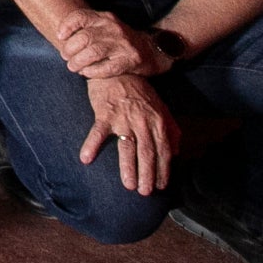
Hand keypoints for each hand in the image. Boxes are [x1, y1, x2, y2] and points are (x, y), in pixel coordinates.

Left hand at [53, 7, 170, 80]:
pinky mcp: (131, 60)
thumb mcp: (105, 27)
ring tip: (73, 67)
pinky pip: (107, 68)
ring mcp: (123, 44)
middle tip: (66, 57)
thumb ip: (87, 29)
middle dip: (70, 49)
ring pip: (93, 52)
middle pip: (84, 37)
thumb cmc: (120, 41)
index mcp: (105, 18)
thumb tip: (61, 39)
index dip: (66, 26)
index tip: (59, 37)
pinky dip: (93, 72)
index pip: (80, 16)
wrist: (153, 49)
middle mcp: (114, 28)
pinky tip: (87, 73)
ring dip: (78, 62)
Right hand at [79, 73, 178, 196]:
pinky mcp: (105, 113)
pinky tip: (86, 159)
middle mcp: (142, 121)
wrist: (118, 70)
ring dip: (128, 167)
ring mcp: (123, 118)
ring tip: (128, 185)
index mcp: (158, 121)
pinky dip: (91, 145)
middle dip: (148, 174)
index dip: (163, 170)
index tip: (162, 186)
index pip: (163, 150)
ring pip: (127, 147)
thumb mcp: (160, 107)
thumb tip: (176, 151)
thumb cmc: (139, 91)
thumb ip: (171, 129)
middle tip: (145, 192)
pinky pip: (98, 132)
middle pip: (147, 152)